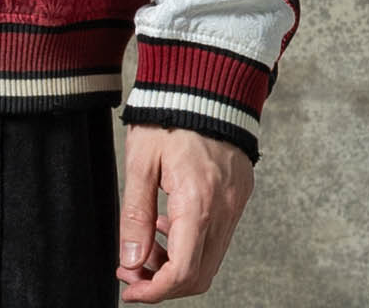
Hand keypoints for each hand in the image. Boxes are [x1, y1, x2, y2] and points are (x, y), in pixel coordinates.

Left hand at [116, 124, 254, 299]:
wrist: (205, 81)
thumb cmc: (169, 114)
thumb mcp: (140, 161)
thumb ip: (134, 214)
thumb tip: (130, 261)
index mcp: (198, 203)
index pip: (183, 273)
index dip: (154, 291)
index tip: (129, 290)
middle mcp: (224, 210)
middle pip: (199, 275)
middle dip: (163, 283)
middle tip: (131, 271)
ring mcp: (235, 204)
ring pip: (210, 259)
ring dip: (177, 265)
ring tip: (144, 244)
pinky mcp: (239, 195)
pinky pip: (219, 237)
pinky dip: (192, 243)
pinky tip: (167, 223)